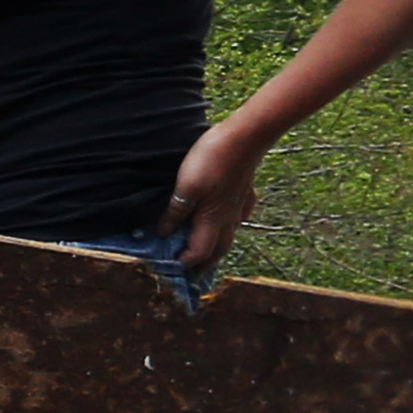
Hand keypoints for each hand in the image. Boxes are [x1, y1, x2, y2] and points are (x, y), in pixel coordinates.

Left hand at [163, 123, 265, 270]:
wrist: (246, 136)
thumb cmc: (212, 160)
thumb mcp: (186, 187)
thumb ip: (176, 212)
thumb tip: (166, 233)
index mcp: (212, 220)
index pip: (199, 253)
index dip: (184, 263)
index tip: (169, 268)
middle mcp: (229, 218)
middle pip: (217, 250)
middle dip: (203, 265)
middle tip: (191, 276)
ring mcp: (239, 205)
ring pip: (229, 236)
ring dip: (217, 249)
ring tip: (206, 256)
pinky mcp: (245, 192)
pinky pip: (239, 217)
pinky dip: (231, 227)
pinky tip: (230, 223)